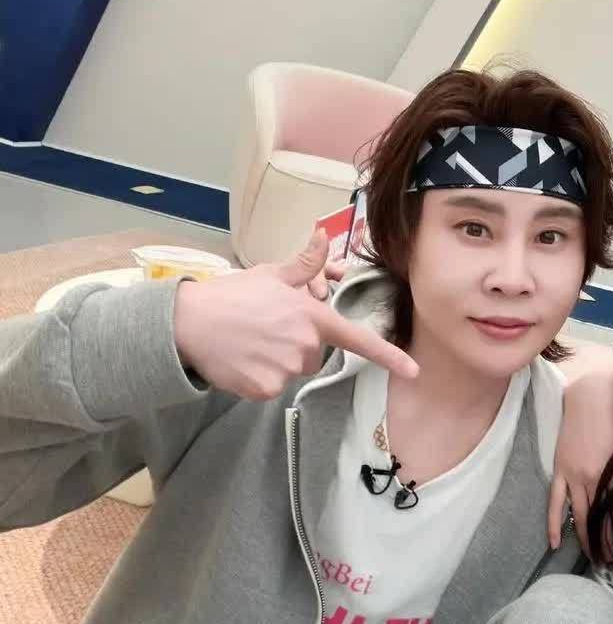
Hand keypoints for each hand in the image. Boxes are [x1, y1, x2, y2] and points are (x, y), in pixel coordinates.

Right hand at [174, 228, 418, 400]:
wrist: (187, 323)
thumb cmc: (231, 295)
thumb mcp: (271, 275)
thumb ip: (305, 264)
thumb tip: (323, 234)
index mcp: (311, 317)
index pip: (358, 339)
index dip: (389, 356)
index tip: (414, 371)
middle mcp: (304, 345)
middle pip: (315, 354)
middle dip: (297, 343)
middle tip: (265, 328)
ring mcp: (285, 369)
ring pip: (292, 370)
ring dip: (277, 359)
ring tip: (249, 341)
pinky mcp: (265, 389)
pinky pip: (271, 387)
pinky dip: (258, 377)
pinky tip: (240, 359)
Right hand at [548, 372, 612, 553]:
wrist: (589, 396)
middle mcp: (595, 478)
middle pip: (601, 520)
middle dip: (607, 544)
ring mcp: (574, 475)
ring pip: (580, 516)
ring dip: (586, 540)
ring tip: (593, 559)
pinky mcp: (560, 470)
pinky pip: (555, 503)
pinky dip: (554, 524)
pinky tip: (555, 543)